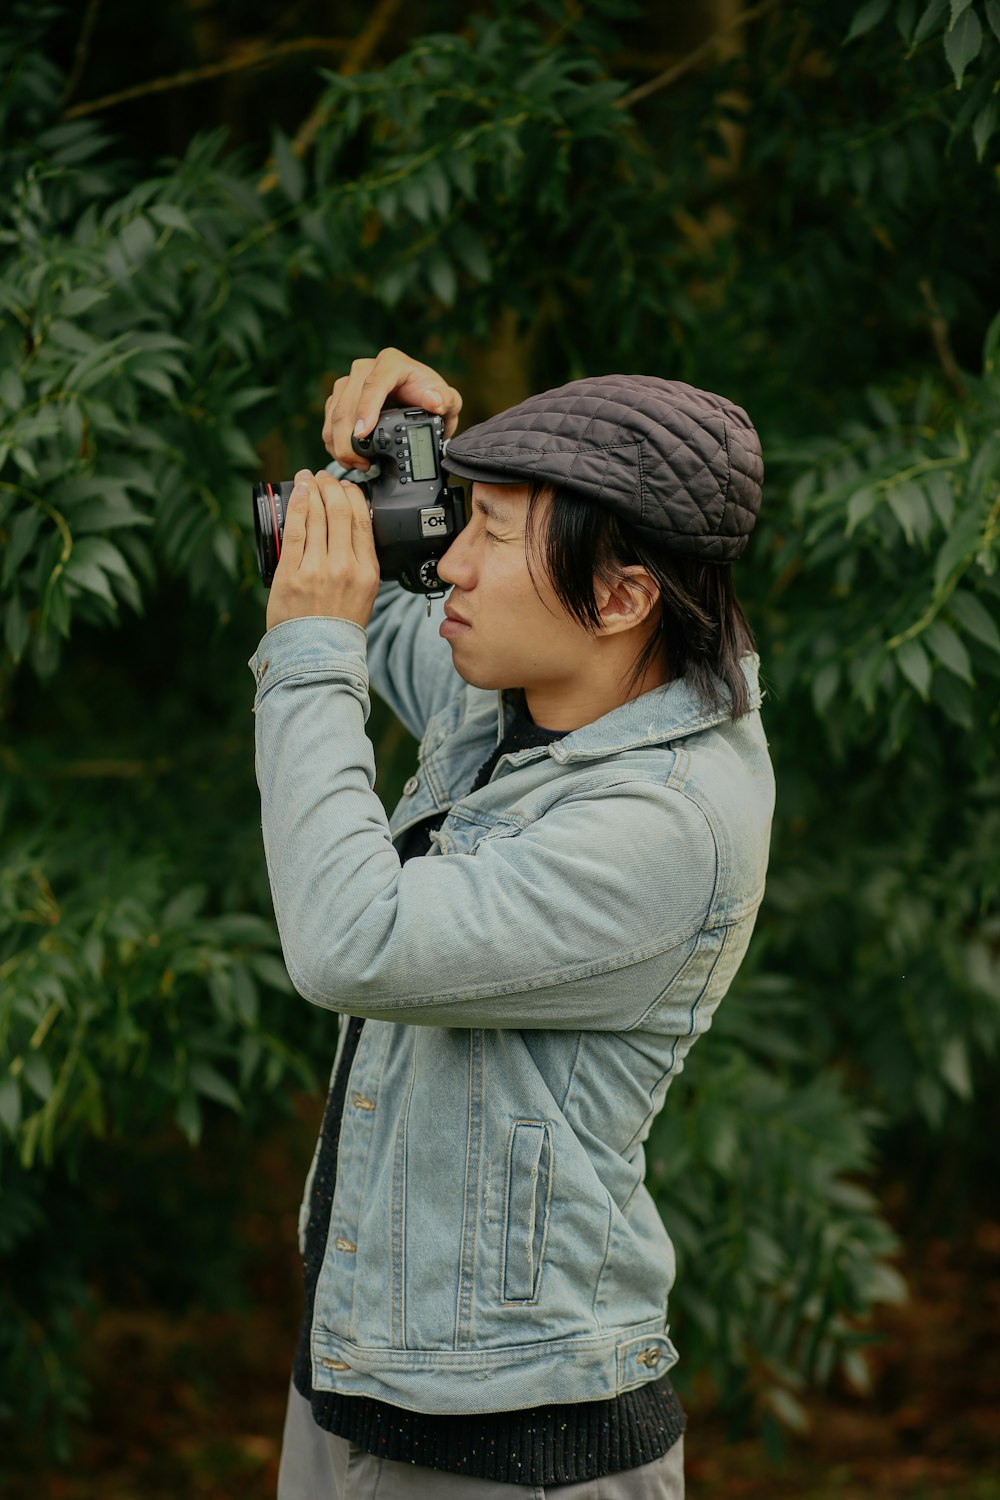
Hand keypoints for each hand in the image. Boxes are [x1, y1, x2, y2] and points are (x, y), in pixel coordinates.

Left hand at [266, 469, 379, 632]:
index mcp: (367, 572)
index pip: (362, 521)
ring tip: (308, 478)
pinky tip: (298, 492)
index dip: (353, 496)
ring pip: (318, 516)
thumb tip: (350, 532)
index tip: (345, 487)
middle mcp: (345, 567)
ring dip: (313, 489)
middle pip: (340, 512)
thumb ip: (360, 564)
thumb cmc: (338, 628)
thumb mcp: (364, 595)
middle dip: (331, 486)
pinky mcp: (292, 574)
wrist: (316, 656)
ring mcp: (317, 569)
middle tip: (323, 477)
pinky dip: (298, 505)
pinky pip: (296, 530)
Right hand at [322, 347, 462, 469]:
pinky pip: (329, 419)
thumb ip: (446, 400)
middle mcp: (366, 368)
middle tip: (360, 462)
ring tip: (355, 463)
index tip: (363, 433)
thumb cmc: (433, 400)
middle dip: (349, 437)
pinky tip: (347, 456)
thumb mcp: (448, 402)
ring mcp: (350, 382)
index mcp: (391, 363)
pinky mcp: (340, 396)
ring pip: (334, 412)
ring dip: (339, 442)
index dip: (365, 410)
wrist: (421, 401)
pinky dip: (334, 441)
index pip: (373, 385)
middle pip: (347, 402)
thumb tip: (432, 399)